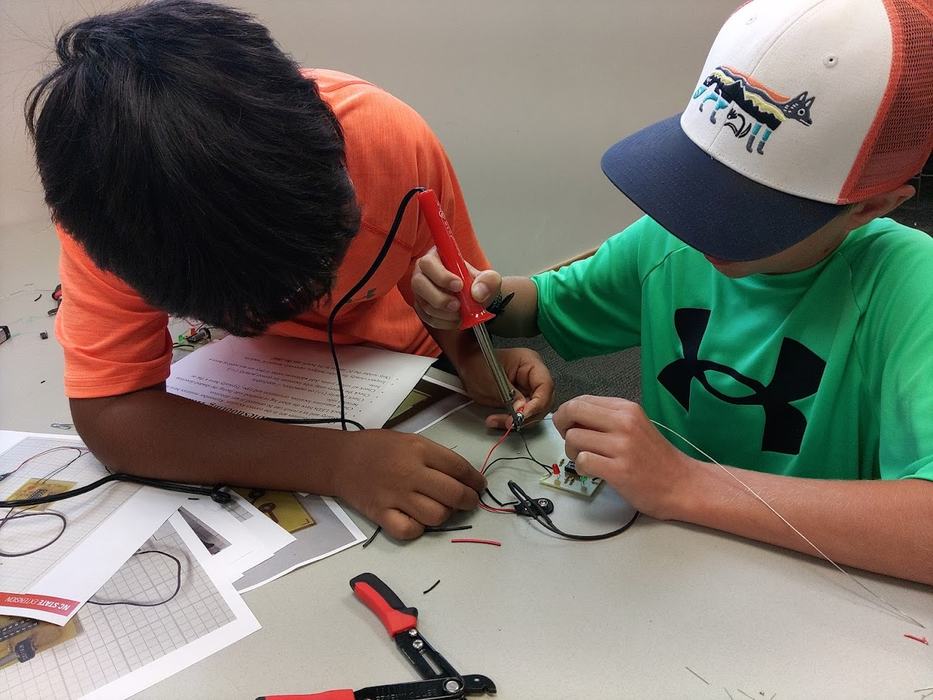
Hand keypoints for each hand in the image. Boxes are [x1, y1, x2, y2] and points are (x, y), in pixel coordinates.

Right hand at [332, 430, 484, 538]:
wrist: (340, 459)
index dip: (475, 480)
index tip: (479, 486)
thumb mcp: (410, 440)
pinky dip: (418, 529)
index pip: (460, 468)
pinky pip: (409, 531)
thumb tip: (465, 478)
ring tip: (442, 509)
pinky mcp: (380, 514)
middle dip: (469, 501)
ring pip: (437, 516)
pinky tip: (418, 520)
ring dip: (445, 515)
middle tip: (469, 502)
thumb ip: (436, 457)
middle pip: (454, 494)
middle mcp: (410, 472)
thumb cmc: (379, 447)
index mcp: (419, 450)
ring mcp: (395, 495)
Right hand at [411, 246, 501, 328]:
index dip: (441, 276)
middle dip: (439, 298)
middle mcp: (423, 271)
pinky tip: (456, 320)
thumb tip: (477, 293)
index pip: (429, 262)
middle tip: (457, 305)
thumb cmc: (478, 284)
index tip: (459, 286)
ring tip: (461, 313)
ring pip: (422, 302)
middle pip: (418, 283)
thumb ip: (488, 281)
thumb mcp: (489, 279)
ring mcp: (420, 290)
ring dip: (443, 313)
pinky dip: (443, 322)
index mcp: (437, 257)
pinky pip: (426, 317)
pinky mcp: (422, 306)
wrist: (477, 300)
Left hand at [458, 347, 553, 429]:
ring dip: (518, 420)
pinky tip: (499, 420)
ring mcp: (529, 387)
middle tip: (511, 422)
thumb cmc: (477, 364)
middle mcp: (533, 375)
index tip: (523, 415)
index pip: (545, 385)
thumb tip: (522, 409)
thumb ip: (509, 395)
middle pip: (543, 400)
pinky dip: (513, 419)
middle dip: (527, 414)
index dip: (537, 403)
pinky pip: (524, 412)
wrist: (467, 366)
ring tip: (499, 421)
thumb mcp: (491, 380)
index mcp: (530, 362)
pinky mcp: (522, 398)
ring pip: (534, 410)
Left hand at [552, 395, 699, 519]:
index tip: (571, 427)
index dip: (568, 413)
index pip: (582, 400)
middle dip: (562, 426)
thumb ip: (607, 419)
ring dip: (572, 451)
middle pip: (573, 411)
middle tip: (571, 441)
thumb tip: (571, 417)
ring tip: (587, 460)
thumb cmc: (656, 458)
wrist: (682, 485)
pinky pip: (582, 460)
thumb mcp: (635, 427)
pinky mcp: (619, 470)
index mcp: (626, 408)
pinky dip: (581, 468)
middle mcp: (624, 422)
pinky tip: (593, 473)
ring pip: (573, 437)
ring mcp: (622, 446)